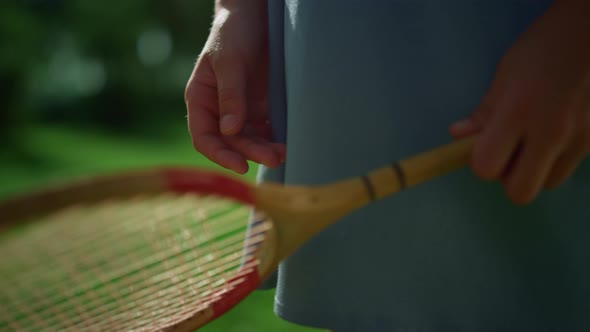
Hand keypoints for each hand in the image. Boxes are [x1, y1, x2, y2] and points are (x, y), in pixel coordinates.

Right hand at [185, 2, 285, 173]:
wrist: (255, 16)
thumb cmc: (234, 33)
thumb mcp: (230, 62)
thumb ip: (231, 97)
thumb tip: (230, 131)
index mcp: (201, 100)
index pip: (204, 137)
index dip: (220, 155)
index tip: (241, 165)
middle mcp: (219, 110)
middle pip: (232, 142)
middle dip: (251, 152)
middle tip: (274, 158)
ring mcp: (240, 110)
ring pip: (250, 140)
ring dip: (265, 149)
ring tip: (284, 154)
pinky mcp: (260, 107)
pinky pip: (266, 130)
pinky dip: (274, 138)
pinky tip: (287, 143)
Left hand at [450, 0, 589, 204]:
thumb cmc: (546, 46)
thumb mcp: (506, 73)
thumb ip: (484, 111)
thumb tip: (458, 136)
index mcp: (518, 112)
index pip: (486, 167)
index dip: (481, 163)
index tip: (484, 147)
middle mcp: (551, 132)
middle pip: (520, 192)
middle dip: (508, 177)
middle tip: (508, 152)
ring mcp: (580, 139)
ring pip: (548, 183)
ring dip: (535, 170)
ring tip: (534, 142)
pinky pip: (569, 167)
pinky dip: (556, 159)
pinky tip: (555, 132)